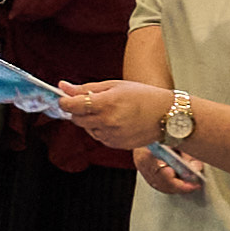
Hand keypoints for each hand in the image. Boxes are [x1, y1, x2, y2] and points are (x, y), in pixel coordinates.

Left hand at [56, 77, 175, 157]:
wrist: (167, 115)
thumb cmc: (143, 96)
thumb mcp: (115, 86)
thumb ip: (87, 88)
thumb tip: (62, 86)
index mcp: (106, 103)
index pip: (72, 106)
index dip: (65, 101)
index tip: (64, 98)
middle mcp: (107, 121)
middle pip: (76, 119)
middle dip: (78, 110)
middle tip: (92, 102)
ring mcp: (111, 135)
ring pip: (87, 128)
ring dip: (91, 120)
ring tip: (110, 111)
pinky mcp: (115, 144)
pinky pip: (99, 136)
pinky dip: (101, 129)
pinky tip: (116, 121)